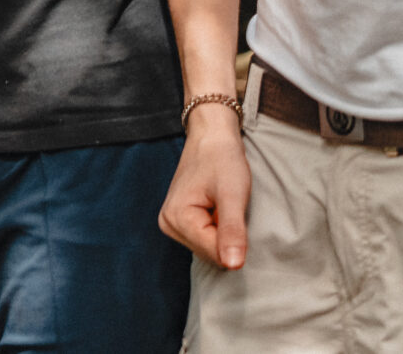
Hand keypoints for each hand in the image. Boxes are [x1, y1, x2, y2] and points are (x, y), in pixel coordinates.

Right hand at [158, 108, 251, 268]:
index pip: (215, 254)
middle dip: (227, 235)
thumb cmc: (222, 160)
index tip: (232, 208)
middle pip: (210, 254)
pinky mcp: (179, 221)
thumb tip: (233, 266)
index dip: (234, 238)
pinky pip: (206, 239)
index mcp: (176, 219)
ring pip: (209, 249)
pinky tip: (216, 207)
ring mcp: (171, 223)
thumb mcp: (233, 194)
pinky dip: (218, 228)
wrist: (211, 136)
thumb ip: (232, 231)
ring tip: (222, 204)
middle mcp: (167, 224)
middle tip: (227, 206)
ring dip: (223, 231)